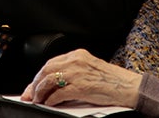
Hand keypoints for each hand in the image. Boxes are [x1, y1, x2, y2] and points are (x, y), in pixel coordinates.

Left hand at [21, 49, 142, 107]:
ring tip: (37, 100)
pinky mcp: (81, 87)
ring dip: (40, 92)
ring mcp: (78, 73)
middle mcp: (76, 61)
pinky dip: (51, 99)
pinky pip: (58, 93)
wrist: (129, 86)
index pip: (51, 62)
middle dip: (35, 83)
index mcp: (78, 55)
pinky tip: (49, 103)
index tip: (32, 84)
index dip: (39, 75)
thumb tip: (55, 82)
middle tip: (29, 94)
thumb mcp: (91, 68)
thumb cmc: (113, 80)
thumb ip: (74, 70)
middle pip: (47, 70)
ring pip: (49, 80)